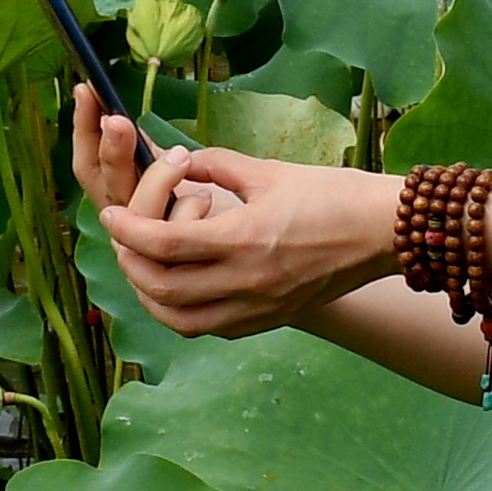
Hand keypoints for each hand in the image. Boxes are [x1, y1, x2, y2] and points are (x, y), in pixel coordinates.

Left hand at [86, 133, 399, 338]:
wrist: (383, 232)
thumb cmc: (332, 194)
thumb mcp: (268, 171)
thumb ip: (216, 166)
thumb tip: (180, 162)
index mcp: (243, 238)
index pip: (163, 242)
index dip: (126, 229)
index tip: (108, 214)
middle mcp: (246, 282)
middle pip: (161, 287)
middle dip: (130, 263)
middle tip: (122, 240)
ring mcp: (258, 308)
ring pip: (180, 319)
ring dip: (150, 296)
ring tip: (144, 268)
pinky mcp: (270, 321)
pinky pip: (210, 328)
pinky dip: (183, 313)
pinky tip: (181, 287)